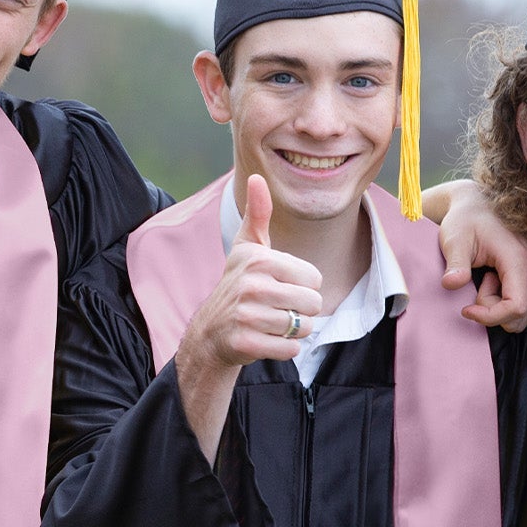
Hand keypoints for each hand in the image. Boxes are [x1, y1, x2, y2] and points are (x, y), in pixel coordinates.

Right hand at [182, 175, 323, 370]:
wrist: (211, 331)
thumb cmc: (238, 284)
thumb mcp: (247, 248)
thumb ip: (258, 214)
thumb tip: (257, 177)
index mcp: (259, 260)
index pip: (314, 278)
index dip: (302, 286)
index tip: (280, 286)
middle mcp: (251, 286)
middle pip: (313, 303)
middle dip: (301, 310)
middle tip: (277, 308)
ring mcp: (247, 316)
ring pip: (303, 327)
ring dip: (293, 330)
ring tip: (271, 323)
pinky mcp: (246, 342)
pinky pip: (291, 349)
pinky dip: (284, 348)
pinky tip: (266, 339)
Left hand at [428, 179, 526, 331]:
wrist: (479, 208)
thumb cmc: (466, 222)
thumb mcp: (454, 240)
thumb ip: (455, 263)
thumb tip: (451, 283)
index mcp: (520, 258)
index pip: (516, 307)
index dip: (489, 316)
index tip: (467, 309)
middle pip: (520, 316)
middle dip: (494, 310)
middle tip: (481, 281)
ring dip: (503, 308)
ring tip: (490, 279)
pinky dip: (513, 306)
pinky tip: (500, 284)